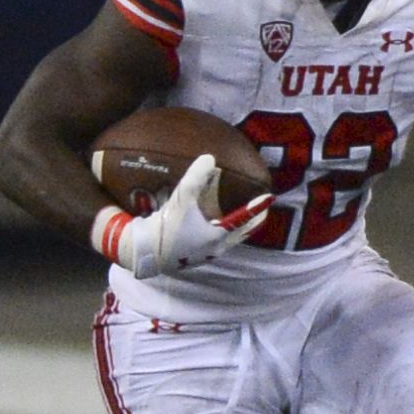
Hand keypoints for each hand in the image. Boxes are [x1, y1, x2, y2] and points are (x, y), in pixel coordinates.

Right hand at [93, 153, 271, 278]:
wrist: (143, 252)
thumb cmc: (165, 227)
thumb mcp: (181, 199)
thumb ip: (196, 177)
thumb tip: (209, 157)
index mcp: (217, 235)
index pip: (245, 219)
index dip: (257, 207)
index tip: (270, 197)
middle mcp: (216, 247)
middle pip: (243, 233)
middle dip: (254, 221)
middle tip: (262, 209)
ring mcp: (207, 254)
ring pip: (232, 239)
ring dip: (240, 228)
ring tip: (243, 216)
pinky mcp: (196, 256)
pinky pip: (219, 243)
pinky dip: (225, 232)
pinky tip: (217, 225)